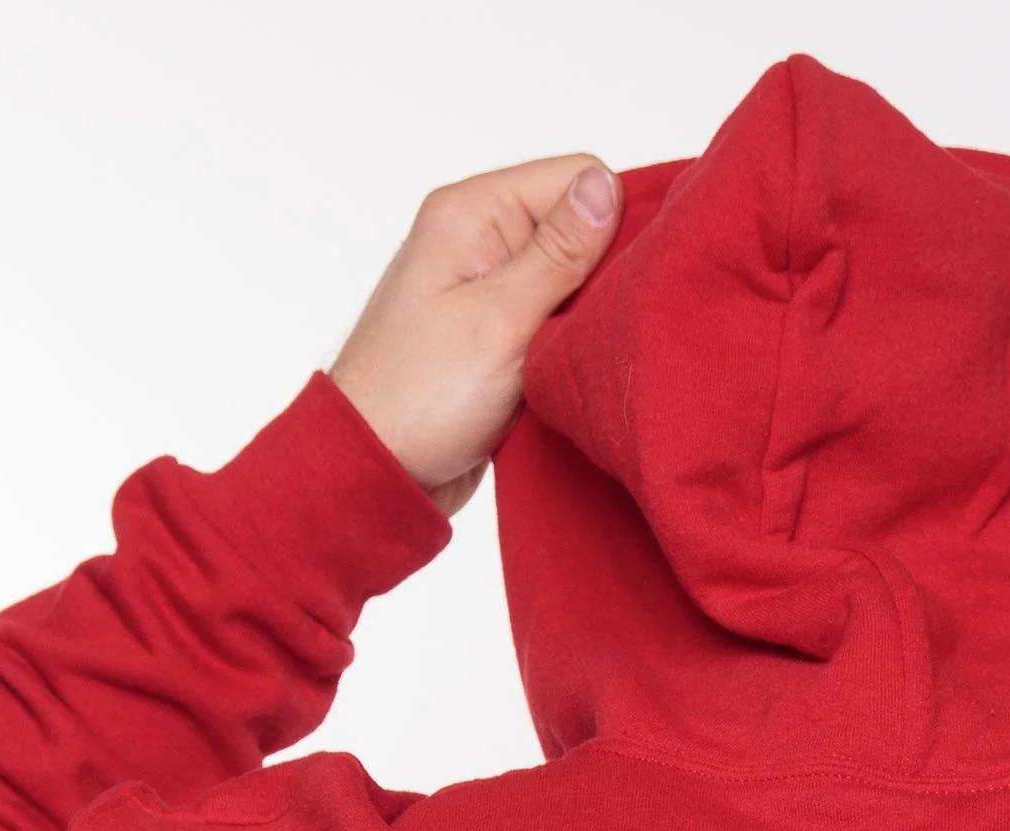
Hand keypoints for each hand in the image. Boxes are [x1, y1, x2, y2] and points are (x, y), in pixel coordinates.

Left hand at [330, 159, 621, 514]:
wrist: (376, 473)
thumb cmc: (417, 398)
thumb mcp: (500, 319)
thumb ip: (558, 253)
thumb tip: (603, 185)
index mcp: (473, 212)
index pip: (576, 178)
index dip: (617, 221)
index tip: (634, 280)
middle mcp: (482, 239)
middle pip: (578, 229)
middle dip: (606, 275)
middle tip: (609, 328)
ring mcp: (490, 289)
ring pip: (574, 283)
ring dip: (591, 320)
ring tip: (587, 358)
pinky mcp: (500, 337)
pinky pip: (557, 324)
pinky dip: (573, 348)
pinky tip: (575, 375)